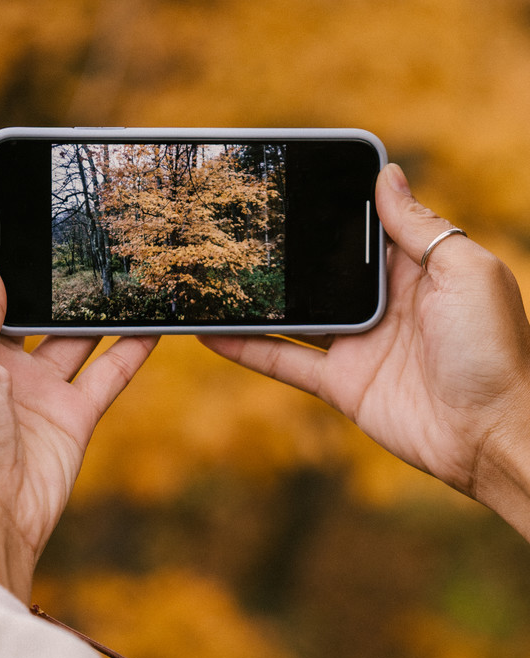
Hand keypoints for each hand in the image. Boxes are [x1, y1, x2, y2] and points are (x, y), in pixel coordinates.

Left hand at [0, 219, 157, 600]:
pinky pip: (105, 373)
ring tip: (120, 262)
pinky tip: (153, 319)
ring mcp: (31, 390)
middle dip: (40, 271)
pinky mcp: (70, 415)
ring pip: (68, 335)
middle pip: (17, 305)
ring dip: (91, 306)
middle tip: (73, 229)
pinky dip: (130, 349)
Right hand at [202, 164, 529, 537]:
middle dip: (282, 251)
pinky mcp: (339, 383)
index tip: (291, 180)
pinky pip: (282, 360)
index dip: (333, 205)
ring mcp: (356, 344)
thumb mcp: (465, 273)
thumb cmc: (494, 351)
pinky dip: (245, 348)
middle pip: (320, 270)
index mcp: (417, 268)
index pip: (365, 228)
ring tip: (211, 277)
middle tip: (232, 229)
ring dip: (254, 299)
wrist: (491, 436)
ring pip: (294, 313)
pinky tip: (210, 334)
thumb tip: (388, 174)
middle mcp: (382, 303)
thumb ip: (420, 228)